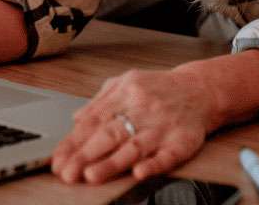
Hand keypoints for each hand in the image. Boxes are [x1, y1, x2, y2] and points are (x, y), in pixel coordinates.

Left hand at [50, 68, 215, 184]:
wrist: (200, 89)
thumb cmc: (160, 89)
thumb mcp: (126, 83)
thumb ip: (100, 101)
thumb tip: (76, 119)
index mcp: (126, 93)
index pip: (94, 120)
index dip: (74, 141)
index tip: (58, 159)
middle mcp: (143, 109)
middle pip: (111, 134)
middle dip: (86, 155)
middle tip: (67, 172)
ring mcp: (162, 126)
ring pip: (134, 146)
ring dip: (112, 163)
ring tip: (91, 175)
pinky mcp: (183, 141)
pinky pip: (168, 155)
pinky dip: (153, 165)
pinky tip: (139, 172)